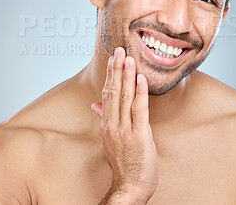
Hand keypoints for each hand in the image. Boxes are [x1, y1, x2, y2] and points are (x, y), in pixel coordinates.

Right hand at [91, 47, 158, 202]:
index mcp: (106, 124)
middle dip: (117, 69)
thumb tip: (95, 105)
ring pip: (124, 97)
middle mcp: (112, 124)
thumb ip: (104, 119)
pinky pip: (139, 110)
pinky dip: (140, 92)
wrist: (129, 186)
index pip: (107, 93)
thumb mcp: (110, 140)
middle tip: (120, 49)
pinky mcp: (138, 135)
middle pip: (113, 91)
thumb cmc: (124, 163)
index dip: (110, 74)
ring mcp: (124, 129)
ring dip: (127, 75)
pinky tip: (141, 78)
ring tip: (129, 57)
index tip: (113, 58)